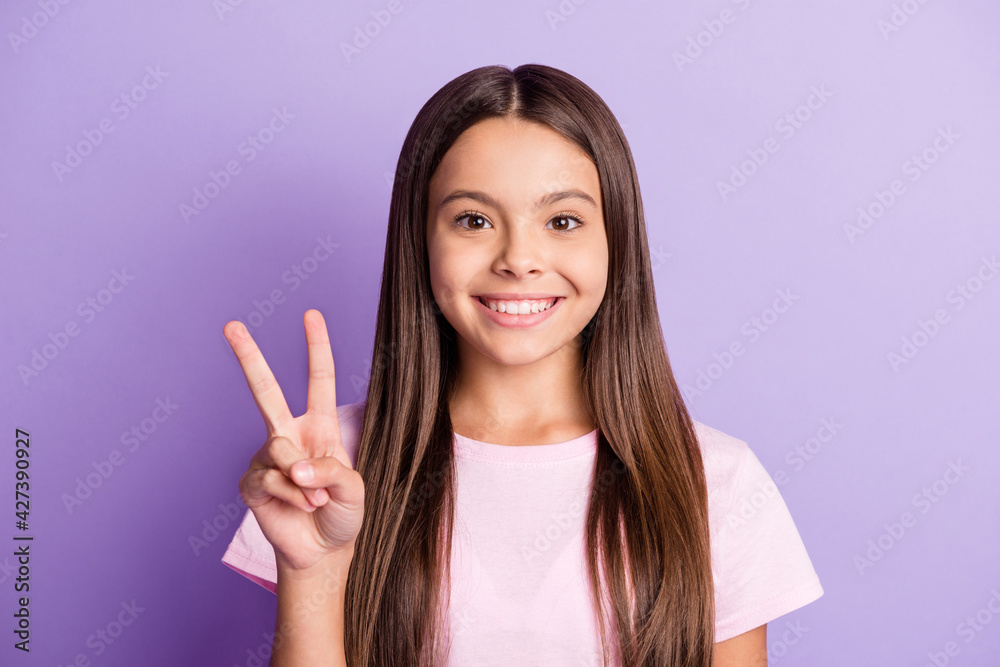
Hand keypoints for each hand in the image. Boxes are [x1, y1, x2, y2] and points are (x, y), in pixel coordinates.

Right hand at [223, 309, 364, 570]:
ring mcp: (267, 457)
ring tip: (315, 501)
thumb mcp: (354, 488)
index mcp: (319, 426)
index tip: (311, 314)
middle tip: (231, 325)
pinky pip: (268, 479)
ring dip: (302, 480)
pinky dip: (289, 496)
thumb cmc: (342, 514)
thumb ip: (330, 470)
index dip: (316, 347)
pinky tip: (297, 508)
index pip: (318, 379)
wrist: (322, 551)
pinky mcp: (252, 483)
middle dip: (248, 357)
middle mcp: (289, 434)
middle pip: (266, 390)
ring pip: (277, 449)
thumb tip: (294, 465)